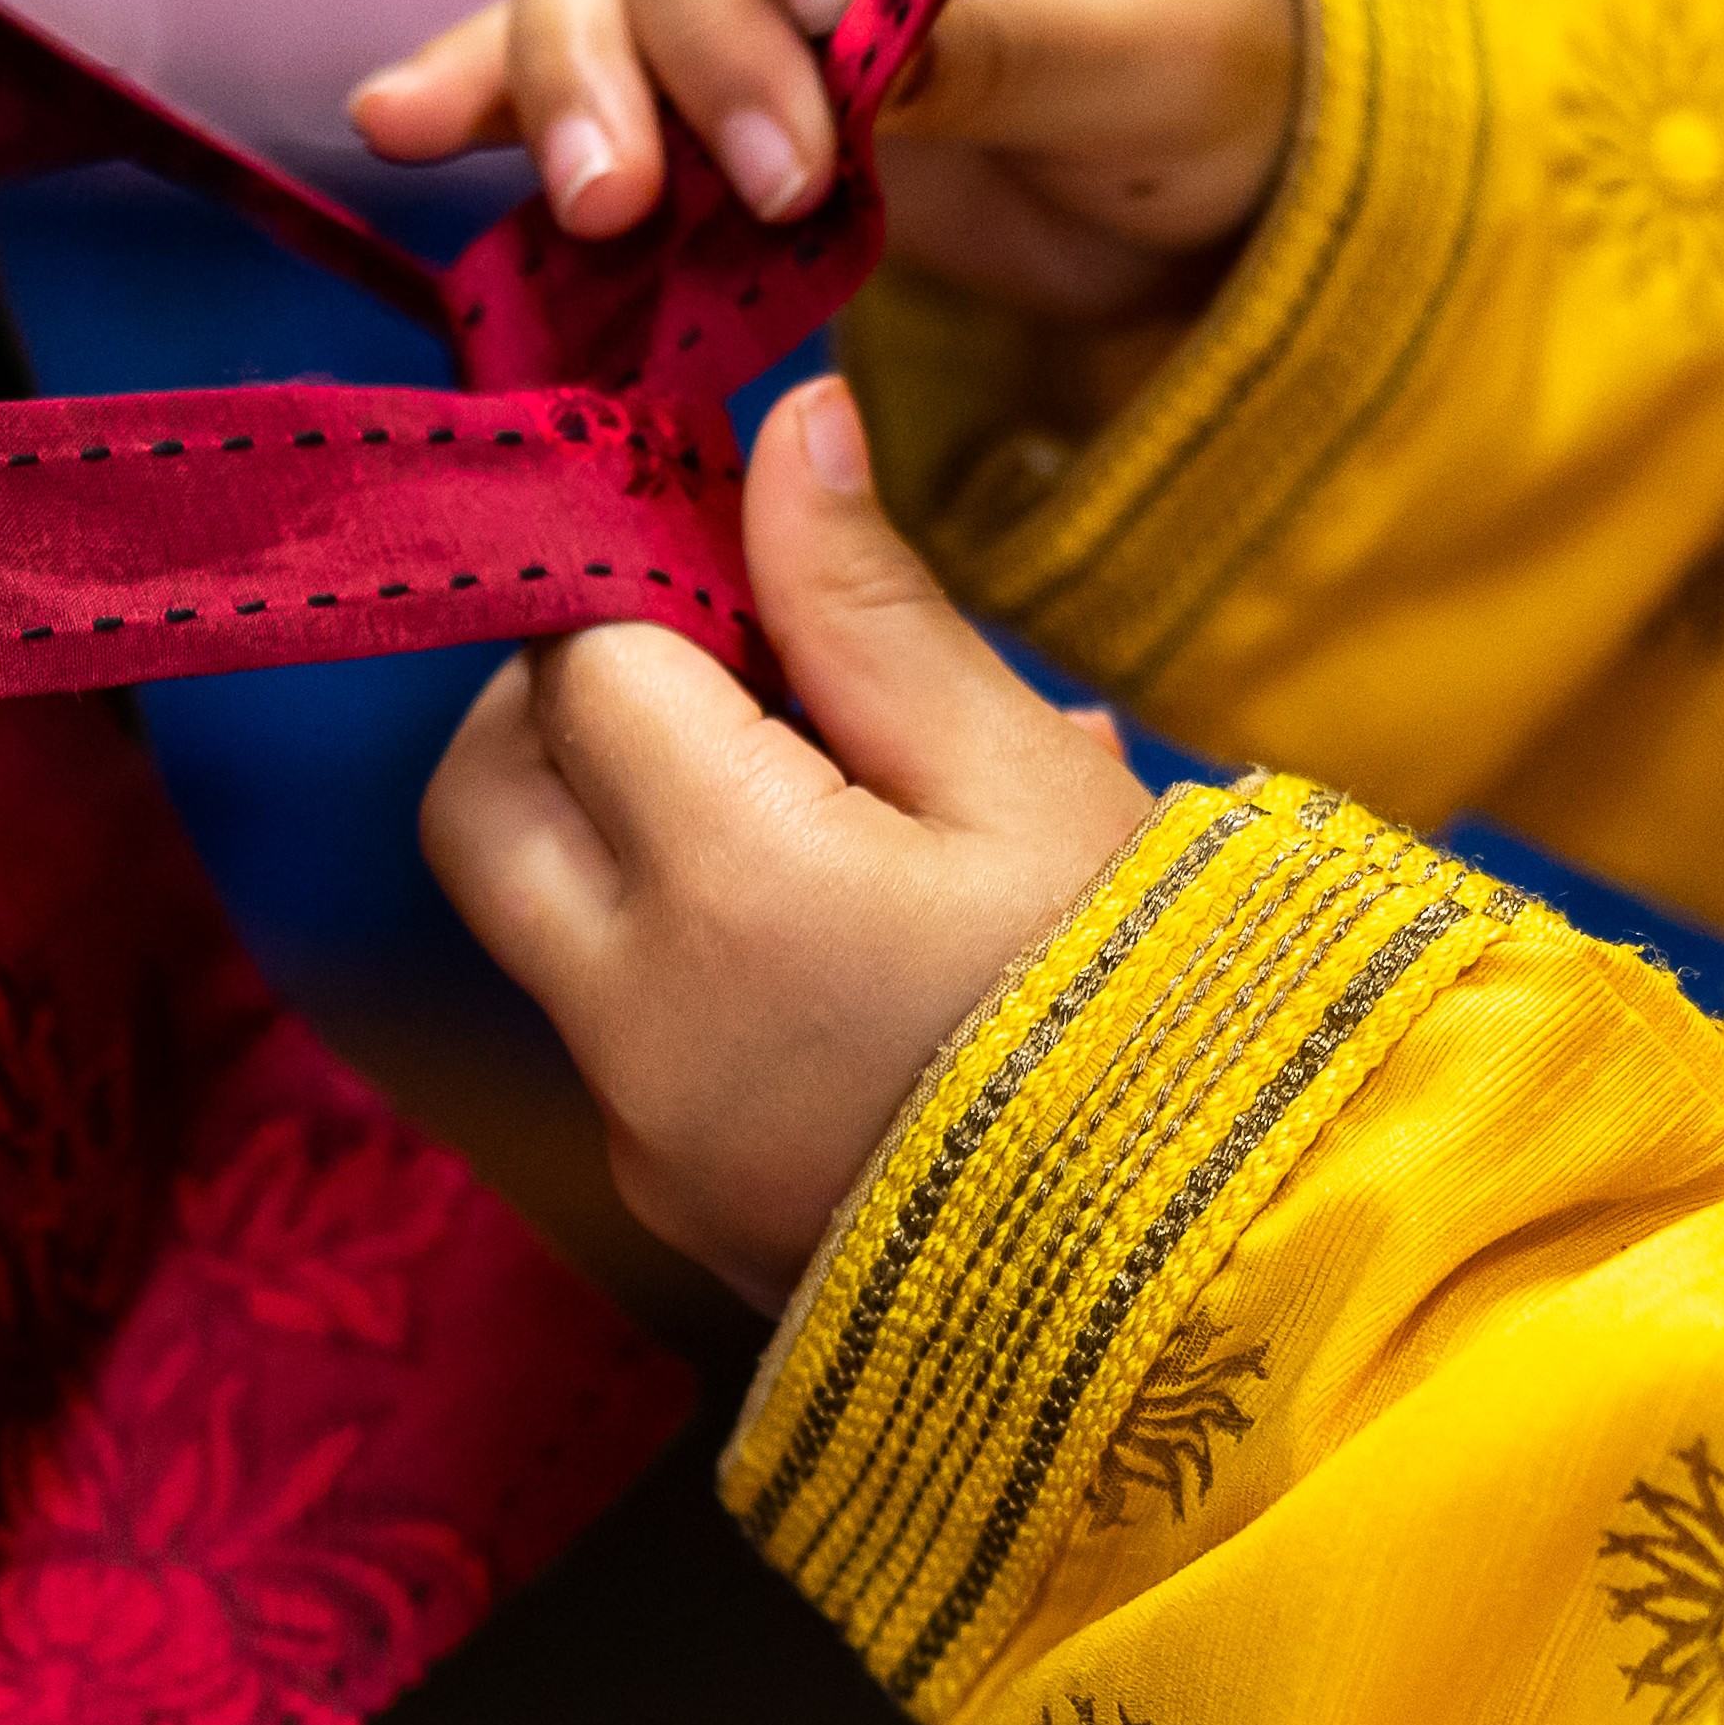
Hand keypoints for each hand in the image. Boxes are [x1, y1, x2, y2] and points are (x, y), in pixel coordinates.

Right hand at [351, 0, 1299, 329]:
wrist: (1216, 144)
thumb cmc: (1234, 47)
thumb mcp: (1171, 49)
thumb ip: (1013, 41)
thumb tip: (861, 67)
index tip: (837, 4)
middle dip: (697, 24)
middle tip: (779, 179)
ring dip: (583, 76)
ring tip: (618, 213)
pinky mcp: (700, 47)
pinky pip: (565, 43)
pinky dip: (489, 85)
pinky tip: (404, 128)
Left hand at [427, 382, 1162, 1312]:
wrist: (1240, 1298)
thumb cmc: (1174, 1025)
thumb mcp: (1030, 786)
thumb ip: (872, 609)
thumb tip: (785, 425)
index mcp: (726, 889)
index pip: (581, 663)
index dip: (648, 578)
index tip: (742, 555)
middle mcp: (637, 1026)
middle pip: (483, 803)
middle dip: (568, 705)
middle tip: (726, 667)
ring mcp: (646, 1139)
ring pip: (551, 927)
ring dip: (640, 833)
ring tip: (853, 804)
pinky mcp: (683, 1210)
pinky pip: (636, 1040)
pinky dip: (705, 955)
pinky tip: (873, 932)